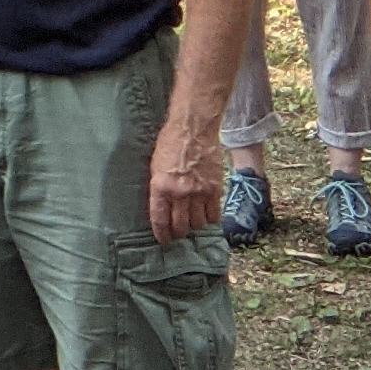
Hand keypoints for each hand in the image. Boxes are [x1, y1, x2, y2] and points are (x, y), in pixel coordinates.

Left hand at [147, 117, 222, 243]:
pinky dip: (210, 219)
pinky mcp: (215, 189)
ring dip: (194, 225)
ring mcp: (199, 192)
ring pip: (198, 223)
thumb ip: (159, 188)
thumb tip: (162, 207)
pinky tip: (206, 216)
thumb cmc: (170, 143)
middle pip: (180, 226)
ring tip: (192, 222)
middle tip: (178, 233)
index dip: (162, 234)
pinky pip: (214, 214)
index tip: (164, 240)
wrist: (194, 129)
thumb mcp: (155, 166)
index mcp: (160, 187)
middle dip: (178, 233)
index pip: (160, 220)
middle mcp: (180, 193)